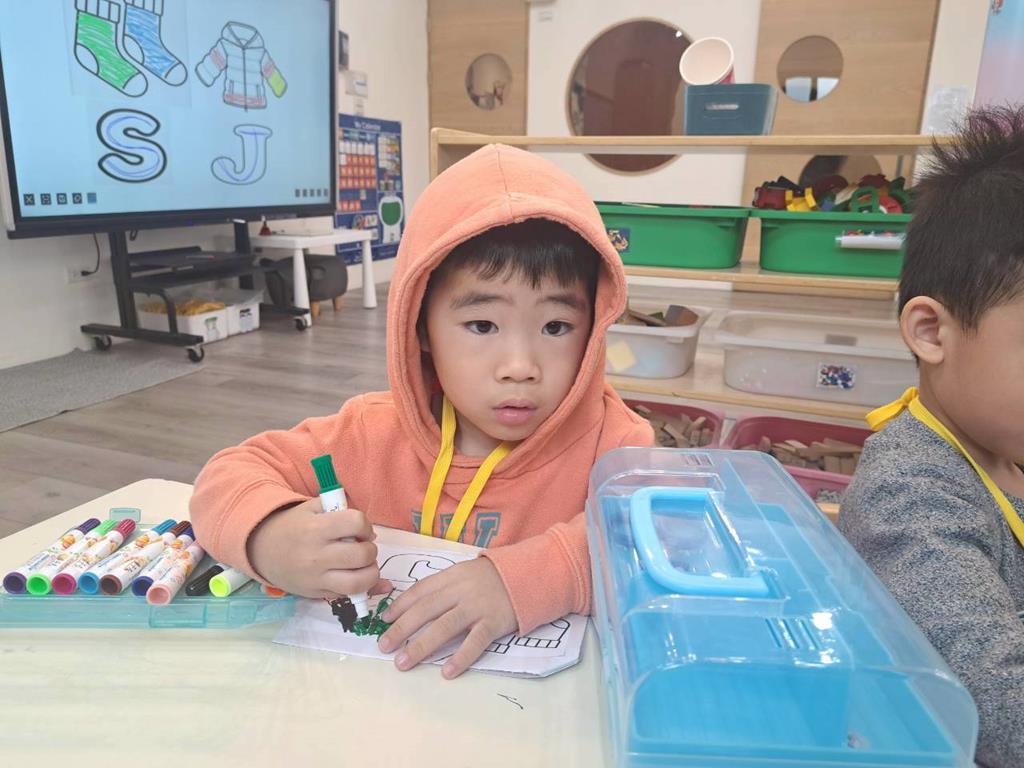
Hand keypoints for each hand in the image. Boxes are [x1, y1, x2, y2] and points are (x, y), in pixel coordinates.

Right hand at [247, 498, 388, 598]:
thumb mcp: (313, 508)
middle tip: (363, 548)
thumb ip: (341, 511)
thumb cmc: (293, 525)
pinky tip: (355, 576)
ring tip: (364, 566)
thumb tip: (371, 534)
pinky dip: (359, 587)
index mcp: (316, 528)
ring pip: (358, 582)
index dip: (365, 526)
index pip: (356, 523)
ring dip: (370, 573)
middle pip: (362, 555)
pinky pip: (347, 595)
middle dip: (370, 550)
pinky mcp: (316, 594)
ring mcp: (316, 578)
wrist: (262, 550)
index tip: (361, 530)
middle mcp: (317, 555)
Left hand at [377, 557, 516, 678]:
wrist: (529, 575)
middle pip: (426, 610)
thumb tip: (412, 606)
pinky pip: (475, 642)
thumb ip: (443, 587)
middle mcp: (461, 591)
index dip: (400, 606)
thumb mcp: (464, 573)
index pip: (420, 591)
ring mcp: (477, 607)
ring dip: (421, 646)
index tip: (384, 621)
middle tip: (384, 646)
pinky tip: (447, 672)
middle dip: (401, 629)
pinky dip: (460, 657)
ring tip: (403, 662)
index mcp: (452, 576)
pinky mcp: (494, 623)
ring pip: (444, 627)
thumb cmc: (492, 578)